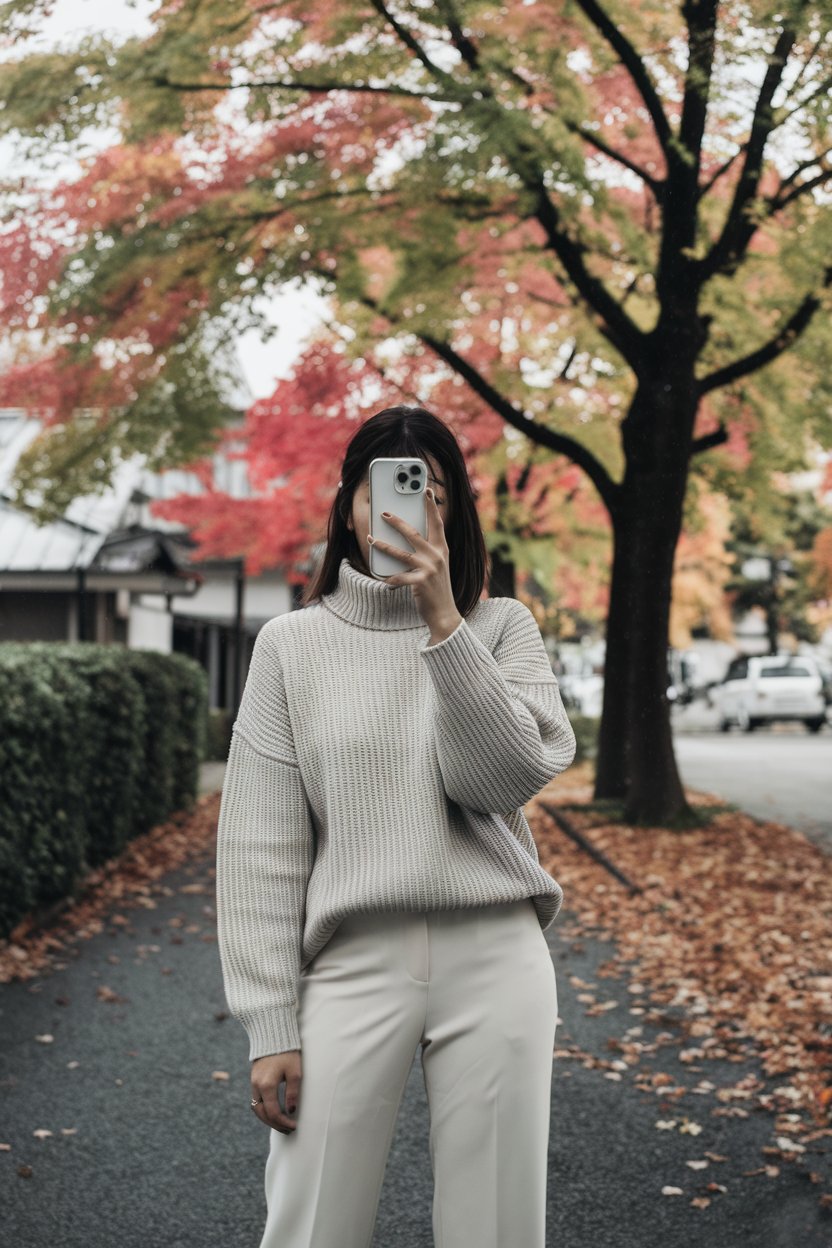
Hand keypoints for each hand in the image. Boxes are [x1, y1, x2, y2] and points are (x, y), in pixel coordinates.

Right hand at [251, 1050, 301, 1133]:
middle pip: (262, 1114)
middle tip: (288, 1130)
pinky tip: (274, 1111)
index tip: (294, 1126)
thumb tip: (290, 1111)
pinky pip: (256, 1100)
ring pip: (256, 1108)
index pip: (273, 1113)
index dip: (283, 1123)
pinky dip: (264, 1109)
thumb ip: (292, 1093)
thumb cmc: (287, 1052)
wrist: (273, 1034)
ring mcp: (253, 1082)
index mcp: (267, 1085)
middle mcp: (256, 1086)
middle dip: (274, 1124)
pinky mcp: (253, 1079)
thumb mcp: (295, 1072)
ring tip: (281, 1124)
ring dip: (267, 1118)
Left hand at [368, 487, 462, 637]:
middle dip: (397, 522)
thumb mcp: (437, 566)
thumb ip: (427, 551)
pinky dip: (388, 578)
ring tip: (371, 539)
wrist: (444, 613)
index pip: (437, 523)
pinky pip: (398, 577)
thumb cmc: (437, 588)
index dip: (431, 506)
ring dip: (383, 546)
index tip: (425, 490)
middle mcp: (437, 556)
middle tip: (384, 513)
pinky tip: (381, 577)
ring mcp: (429, 569)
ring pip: (400, 553)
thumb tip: (407, 537)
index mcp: (442, 549)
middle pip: (413, 533)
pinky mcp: (421, 582)